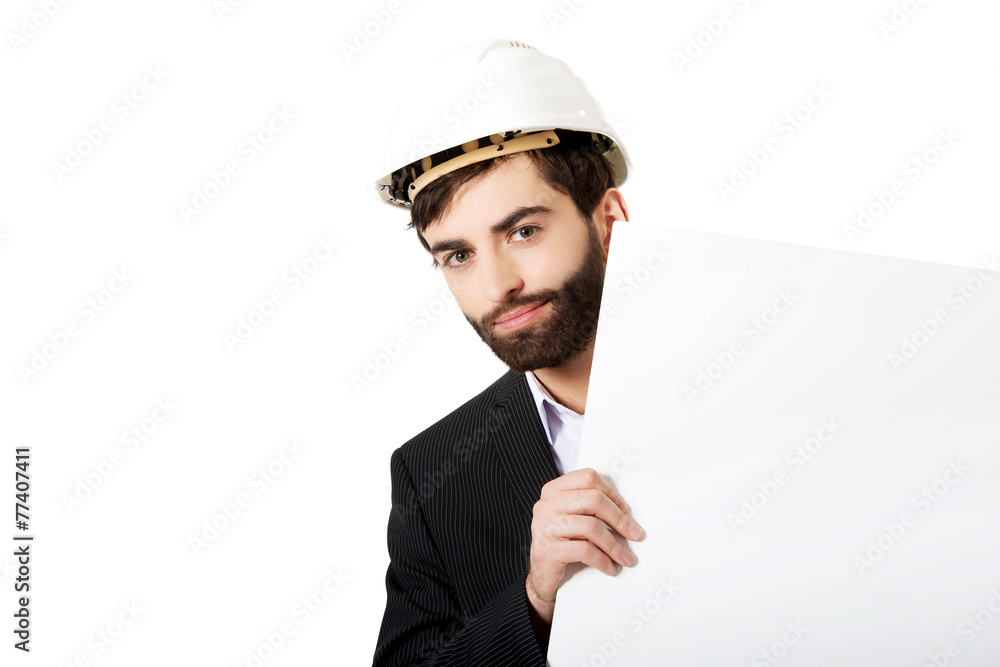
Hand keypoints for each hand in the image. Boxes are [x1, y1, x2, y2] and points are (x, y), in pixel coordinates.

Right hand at [524, 468, 642, 625]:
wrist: (541, 574)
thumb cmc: (562, 543)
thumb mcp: (571, 517)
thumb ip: (589, 506)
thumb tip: (625, 511)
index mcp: (554, 490)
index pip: (588, 478)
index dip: (611, 493)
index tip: (625, 510)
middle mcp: (547, 504)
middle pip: (593, 500)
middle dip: (619, 519)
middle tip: (635, 534)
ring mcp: (545, 526)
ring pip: (591, 527)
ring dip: (614, 545)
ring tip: (626, 558)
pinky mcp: (547, 549)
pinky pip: (584, 550)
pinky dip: (602, 560)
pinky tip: (610, 568)